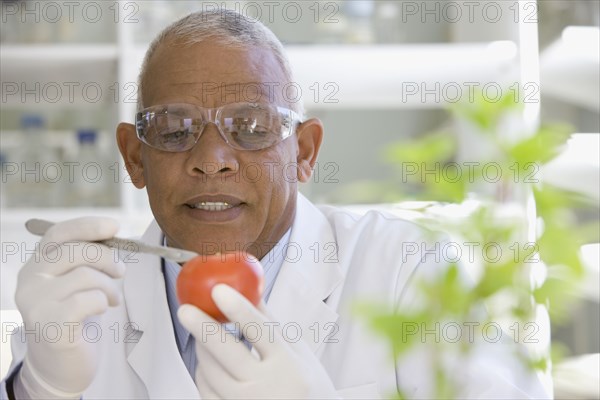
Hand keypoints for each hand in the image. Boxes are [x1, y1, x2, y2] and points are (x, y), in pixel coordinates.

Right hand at [14, 217, 124, 398]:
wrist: (62, 364)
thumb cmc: (75, 317)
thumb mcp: (77, 282)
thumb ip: (87, 258)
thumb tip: (112, 232)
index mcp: (37, 264)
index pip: (59, 233)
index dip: (87, 226)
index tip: (114, 226)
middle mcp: (30, 280)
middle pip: (75, 251)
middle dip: (107, 258)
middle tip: (121, 271)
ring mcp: (36, 302)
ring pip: (86, 275)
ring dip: (109, 286)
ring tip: (113, 299)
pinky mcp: (50, 323)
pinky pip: (89, 300)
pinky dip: (103, 302)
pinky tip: (100, 310)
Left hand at [178, 284, 339, 398]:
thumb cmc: (308, 388)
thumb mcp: (298, 354)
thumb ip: (271, 324)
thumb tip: (250, 289)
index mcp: (287, 365)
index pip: (260, 331)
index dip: (238, 309)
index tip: (220, 290)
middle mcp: (266, 387)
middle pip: (227, 352)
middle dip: (202, 327)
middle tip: (186, 309)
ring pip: (210, 372)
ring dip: (203, 349)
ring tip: (206, 336)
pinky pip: (205, 391)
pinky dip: (204, 372)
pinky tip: (213, 365)